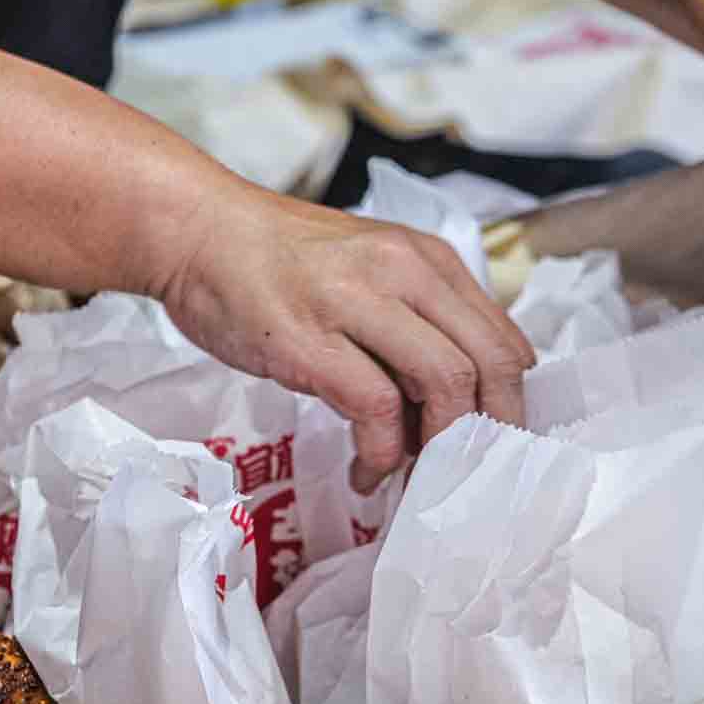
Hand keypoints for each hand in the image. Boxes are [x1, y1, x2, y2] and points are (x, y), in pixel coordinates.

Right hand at [155, 189, 535, 490]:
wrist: (195, 231)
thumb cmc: (274, 261)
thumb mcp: (367, 270)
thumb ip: (413, 321)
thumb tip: (450, 401)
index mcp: (425, 258)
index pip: (503, 338)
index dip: (508, 401)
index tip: (489, 441)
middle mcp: (402, 272)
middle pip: (489, 361)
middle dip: (490, 429)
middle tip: (469, 469)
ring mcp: (355, 303)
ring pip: (445, 381)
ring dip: (439, 444)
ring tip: (413, 472)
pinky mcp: (310, 340)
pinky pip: (376, 407)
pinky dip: (380, 453)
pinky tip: (365, 471)